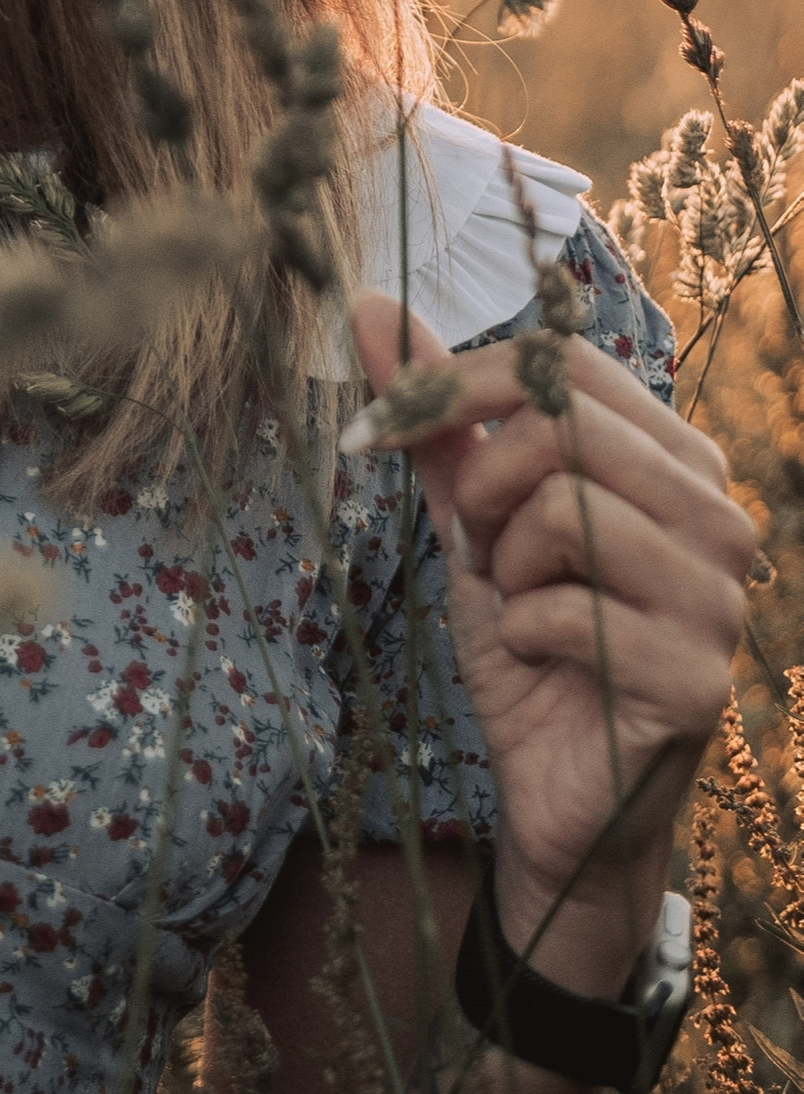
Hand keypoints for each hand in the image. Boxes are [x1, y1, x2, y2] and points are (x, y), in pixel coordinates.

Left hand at [347, 295, 751, 984]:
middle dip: (482, 488)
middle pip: (560, 426)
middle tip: (481, 551)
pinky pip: (562, 609)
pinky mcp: (696, 674)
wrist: (556, 790)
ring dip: (505, 566)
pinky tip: (544, 664)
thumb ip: (437, 418)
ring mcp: (719, 596)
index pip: (564, 363)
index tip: (374, 427)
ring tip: (522, 606)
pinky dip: (519, 634)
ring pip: (563, 508)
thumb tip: (374, 303)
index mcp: (674, 459)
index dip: (457, 382)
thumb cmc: (529, 643)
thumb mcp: (471, 517)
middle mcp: (716, 514)